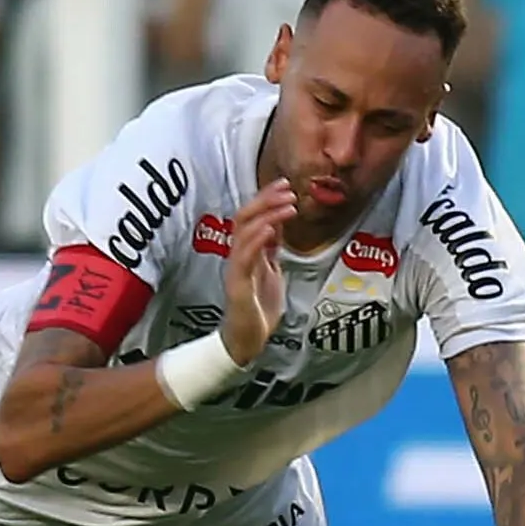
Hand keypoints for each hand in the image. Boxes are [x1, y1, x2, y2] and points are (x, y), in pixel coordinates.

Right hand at [214, 179, 298, 362]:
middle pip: (244, 217)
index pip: (252, 217)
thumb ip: (272, 250)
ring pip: (244, 232)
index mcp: (247, 252)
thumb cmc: (258, 309)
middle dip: (265, 200)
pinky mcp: (238, 284)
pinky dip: (257, 240)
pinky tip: (272, 229)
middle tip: (287, 189)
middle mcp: (238, 256)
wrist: (248, 340)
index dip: (266, 199)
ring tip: (288, 205)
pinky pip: (244, 257)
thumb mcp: (271, 272)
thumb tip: (278, 226)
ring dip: (267, 215)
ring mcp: (236, 268)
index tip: (286, 185)